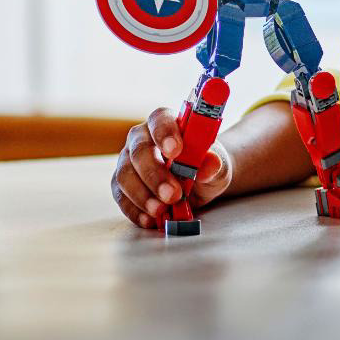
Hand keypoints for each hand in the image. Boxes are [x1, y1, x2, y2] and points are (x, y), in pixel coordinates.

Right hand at [110, 108, 232, 230]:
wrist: (198, 184)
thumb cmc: (205, 167)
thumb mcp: (218, 166)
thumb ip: (214, 164)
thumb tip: (211, 163)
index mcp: (166, 123)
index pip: (160, 119)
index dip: (165, 133)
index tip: (175, 151)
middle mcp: (142, 138)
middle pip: (139, 151)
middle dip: (154, 175)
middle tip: (173, 194)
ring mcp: (128, 161)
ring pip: (125, 175)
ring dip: (142, 196)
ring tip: (161, 211)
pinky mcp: (122, 185)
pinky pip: (121, 197)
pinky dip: (135, 210)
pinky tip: (150, 220)